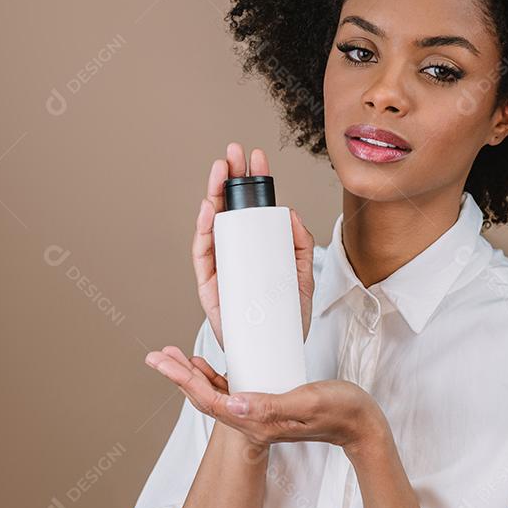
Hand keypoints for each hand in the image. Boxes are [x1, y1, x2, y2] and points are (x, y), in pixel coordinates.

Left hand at [143, 347, 388, 453]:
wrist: (360, 424)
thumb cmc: (340, 410)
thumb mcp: (307, 401)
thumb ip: (270, 406)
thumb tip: (233, 403)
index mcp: (257, 421)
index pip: (210, 401)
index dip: (184, 380)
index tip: (164, 361)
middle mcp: (252, 422)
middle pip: (205, 399)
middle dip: (179, 376)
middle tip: (156, 356)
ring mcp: (258, 416)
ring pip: (214, 397)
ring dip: (191, 377)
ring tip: (172, 358)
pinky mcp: (266, 406)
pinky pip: (230, 394)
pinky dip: (212, 379)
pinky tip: (206, 368)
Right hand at [193, 142, 314, 351]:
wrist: (273, 354)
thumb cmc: (286, 318)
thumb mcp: (303, 277)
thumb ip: (300, 245)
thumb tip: (290, 214)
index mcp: (257, 249)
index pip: (253, 209)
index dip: (253, 182)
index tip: (256, 157)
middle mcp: (236, 254)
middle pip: (228, 210)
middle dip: (229, 178)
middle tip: (233, 152)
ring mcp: (221, 268)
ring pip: (212, 226)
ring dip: (214, 195)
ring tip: (220, 172)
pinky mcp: (210, 286)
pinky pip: (204, 254)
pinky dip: (204, 230)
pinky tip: (210, 209)